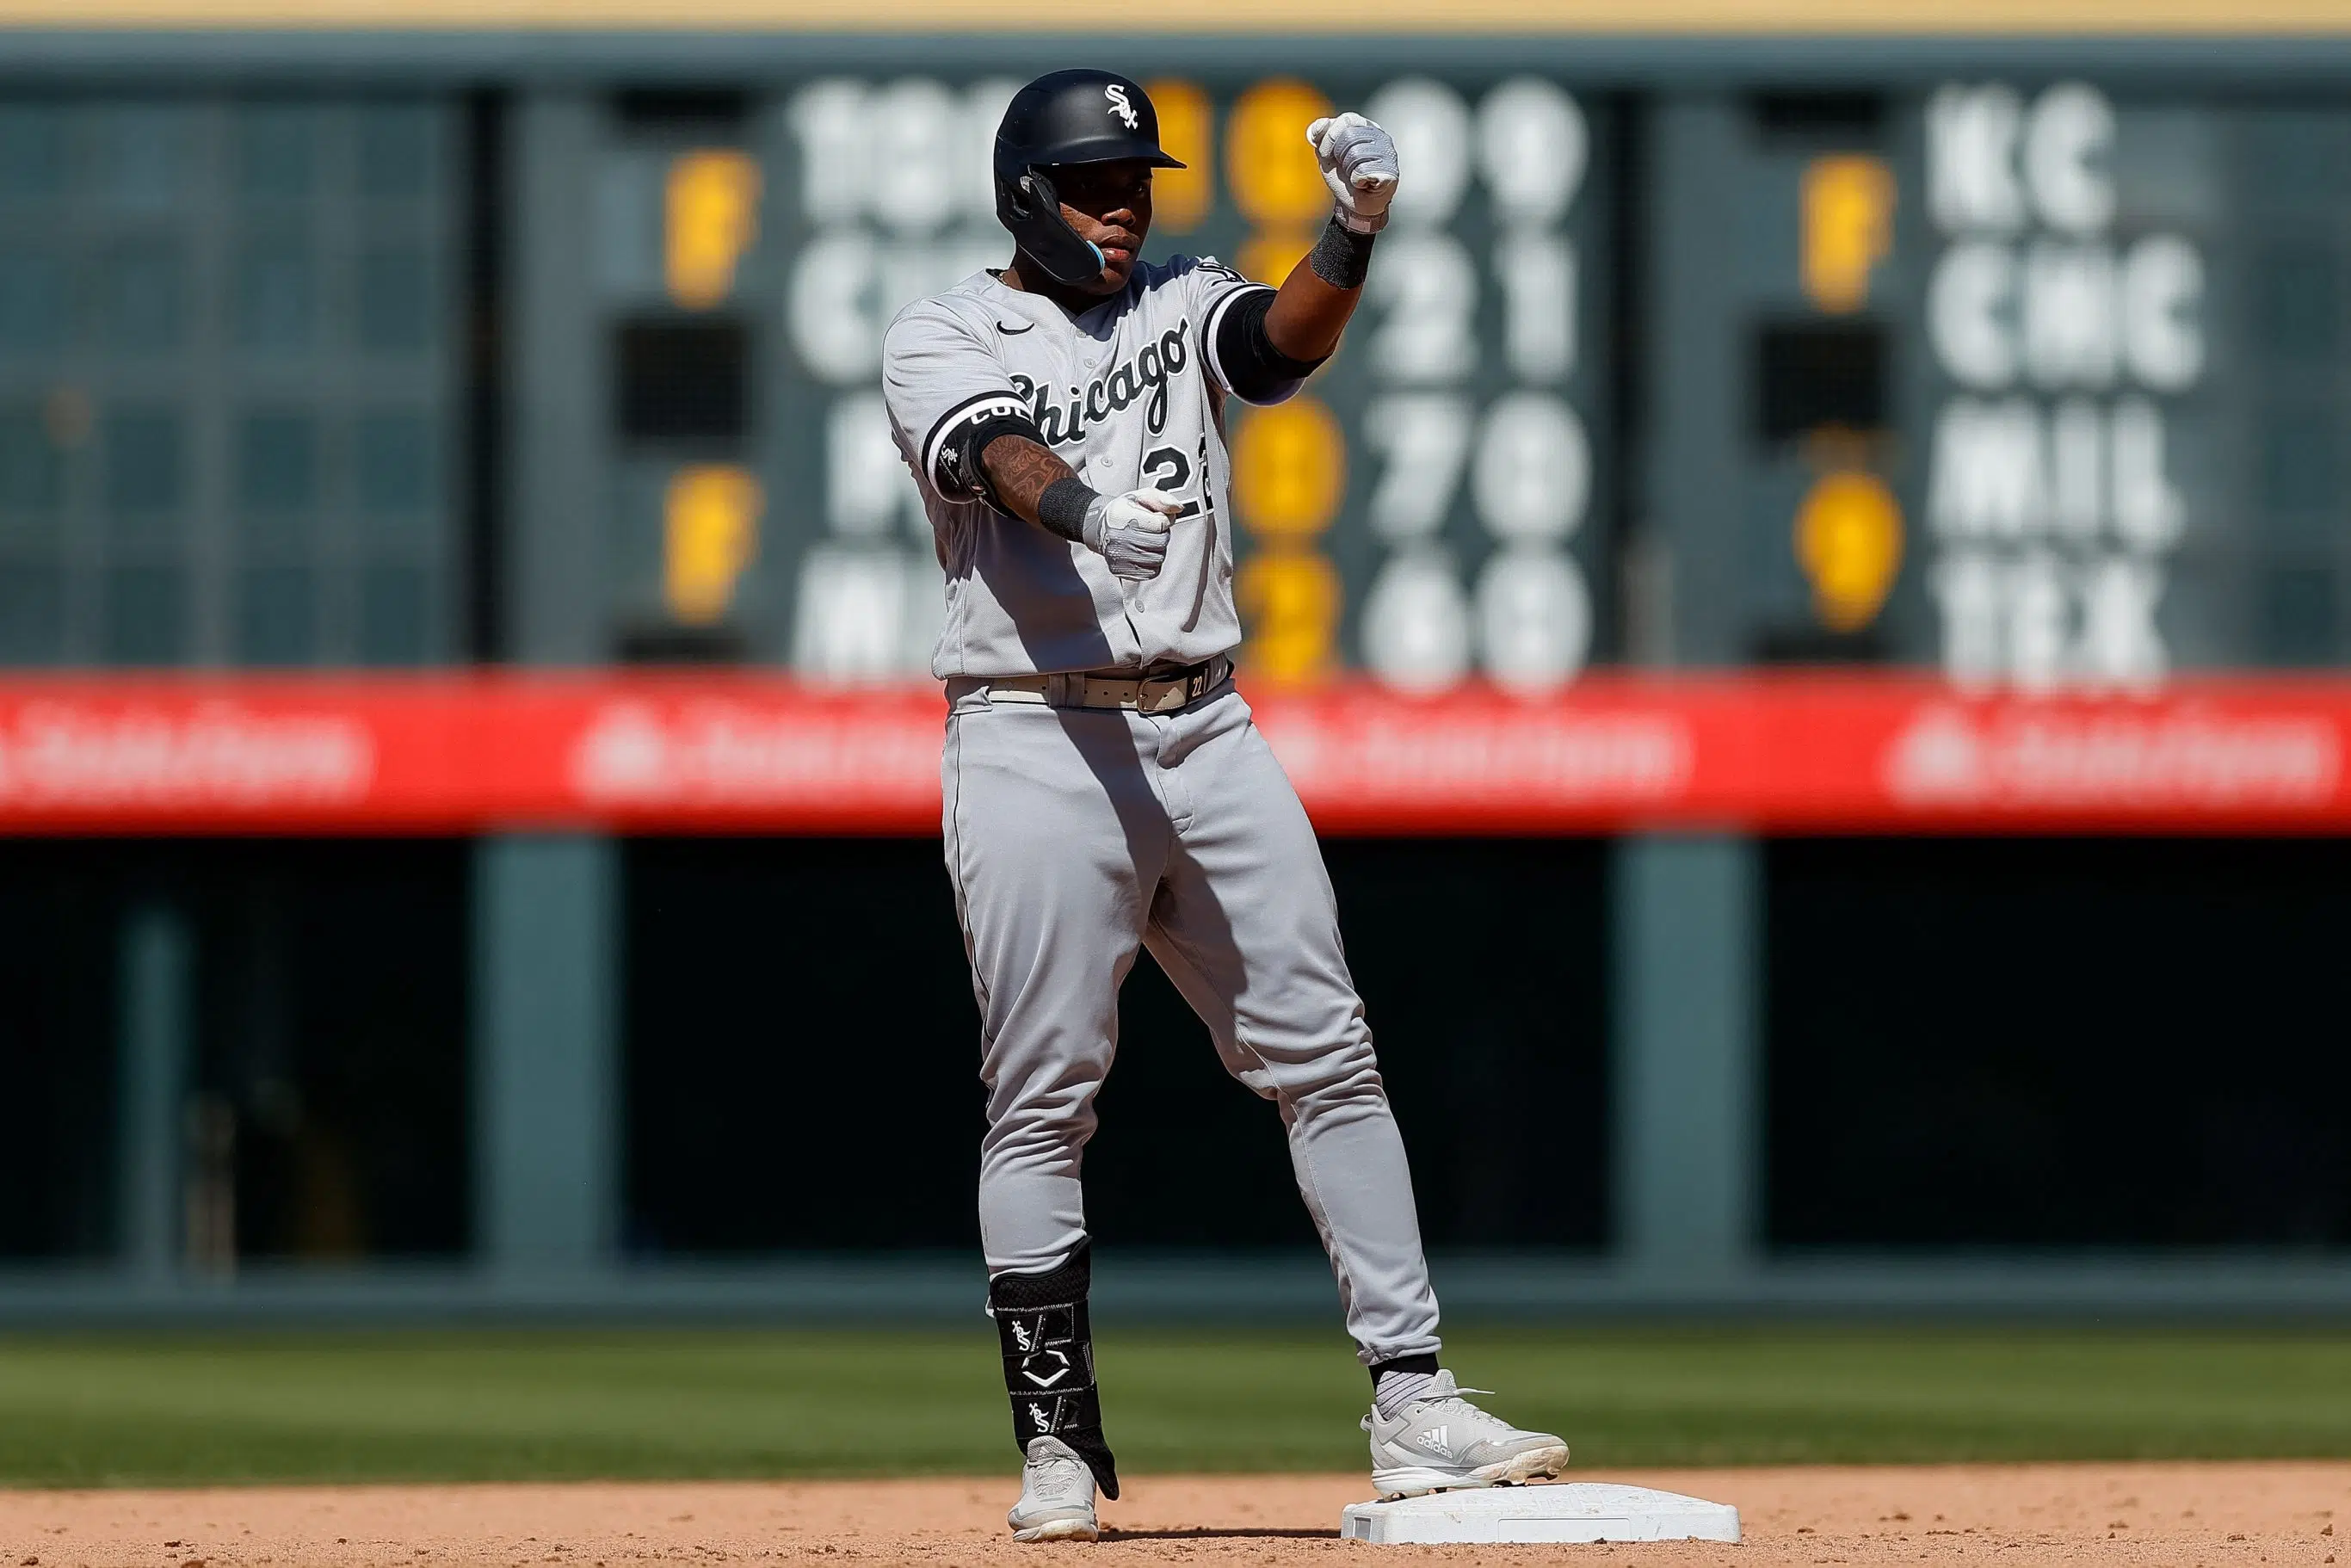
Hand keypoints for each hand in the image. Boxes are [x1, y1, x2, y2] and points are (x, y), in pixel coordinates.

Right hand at [1082, 489, 1181, 580]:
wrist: (1101, 528)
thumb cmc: (1124, 511)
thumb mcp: (1141, 496)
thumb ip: (1162, 499)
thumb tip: (1177, 508)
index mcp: (1122, 516)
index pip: (1160, 524)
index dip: (1163, 520)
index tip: (1155, 518)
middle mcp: (1118, 538)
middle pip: (1161, 542)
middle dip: (1161, 535)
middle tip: (1151, 531)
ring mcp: (1118, 556)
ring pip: (1158, 558)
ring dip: (1157, 550)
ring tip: (1146, 541)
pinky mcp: (1121, 571)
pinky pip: (1151, 572)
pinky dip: (1152, 564)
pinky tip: (1143, 553)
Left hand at [1306, 112, 1398, 233]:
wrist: (1354, 204)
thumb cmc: (1344, 177)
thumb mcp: (1327, 154)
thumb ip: (1321, 136)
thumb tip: (1320, 125)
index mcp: (1365, 127)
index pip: (1346, 120)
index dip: (1331, 137)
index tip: (1328, 152)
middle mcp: (1380, 136)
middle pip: (1349, 136)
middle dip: (1339, 156)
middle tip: (1345, 168)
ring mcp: (1388, 153)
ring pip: (1356, 154)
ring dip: (1348, 170)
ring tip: (1355, 175)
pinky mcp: (1391, 171)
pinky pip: (1363, 171)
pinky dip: (1357, 181)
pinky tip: (1364, 183)